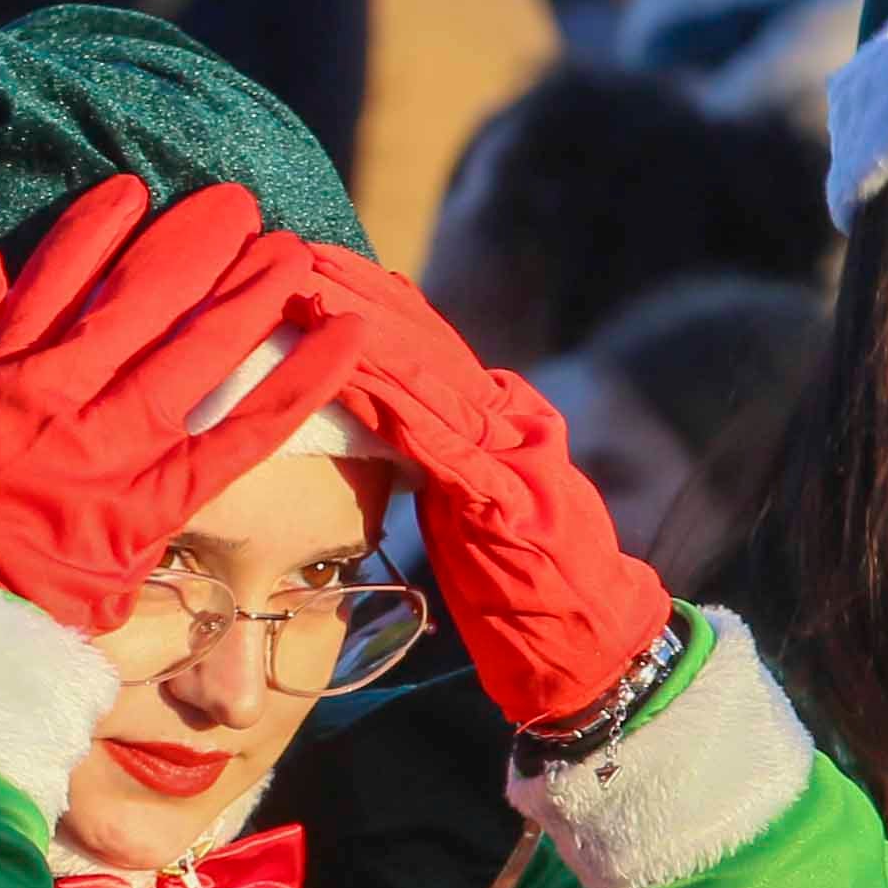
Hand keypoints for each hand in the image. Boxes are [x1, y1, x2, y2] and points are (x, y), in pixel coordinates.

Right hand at [0, 177, 378, 635]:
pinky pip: (240, 436)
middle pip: (139, 299)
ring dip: (249, 294)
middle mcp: (62, 399)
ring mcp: (116, 448)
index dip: (97, 227)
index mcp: (1, 375)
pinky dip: (297, 386)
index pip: (54, 279)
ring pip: (195, 352)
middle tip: (237, 204)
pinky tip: (343, 339)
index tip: (133, 190)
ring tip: (291, 250)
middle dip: (194, 243)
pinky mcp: (160, 499)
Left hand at [329, 277, 672, 728]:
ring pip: (425, 372)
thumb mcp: (470, 504)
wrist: (592, 640)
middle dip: (356, 291)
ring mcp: (511, 453)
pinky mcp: (502, 496)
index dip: (368, 299)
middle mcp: (510, 419)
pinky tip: (343, 364)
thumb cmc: (523, 584)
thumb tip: (386, 420)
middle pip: (422, 340)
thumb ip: (438, 456)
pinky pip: (436, 437)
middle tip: (295, 246)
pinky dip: (388, 397)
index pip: (425, 345)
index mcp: (500, 418)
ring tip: (304, 285)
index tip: (311, 262)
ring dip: (358, 326)